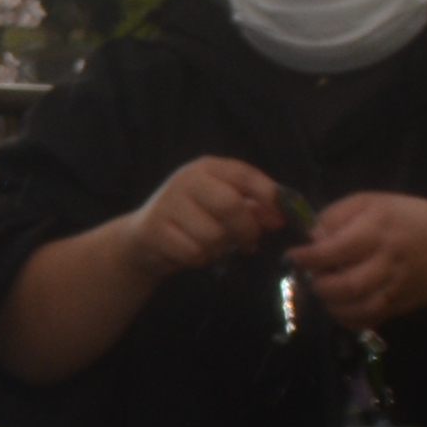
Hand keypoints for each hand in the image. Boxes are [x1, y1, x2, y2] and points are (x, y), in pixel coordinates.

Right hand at [122, 152, 295, 280]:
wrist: (143, 239)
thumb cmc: (192, 220)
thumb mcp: (222, 207)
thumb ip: (253, 208)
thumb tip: (281, 217)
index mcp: (206, 167)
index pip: (244, 174)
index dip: (269, 196)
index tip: (283, 219)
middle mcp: (186, 179)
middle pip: (230, 205)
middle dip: (245, 229)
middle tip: (248, 242)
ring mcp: (168, 203)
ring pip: (213, 234)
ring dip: (219, 248)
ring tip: (212, 246)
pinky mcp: (156, 230)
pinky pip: (194, 252)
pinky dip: (200, 259)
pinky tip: (193, 252)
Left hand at [288, 189, 426, 333]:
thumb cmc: (411, 219)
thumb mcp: (375, 202)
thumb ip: (338, 215)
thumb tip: (309, 237)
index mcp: (380, 228)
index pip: (338, 248)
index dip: (310, 256)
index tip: (293, 256)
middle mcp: (389, 260)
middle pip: (347, 284)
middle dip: (319, 283)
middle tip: (310, 275)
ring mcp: (396, 287)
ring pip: (357, 307)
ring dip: (330, 304)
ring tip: (324, 290)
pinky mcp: (400, 306)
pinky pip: (368, 320)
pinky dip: (347, 319)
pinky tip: (339, 306)